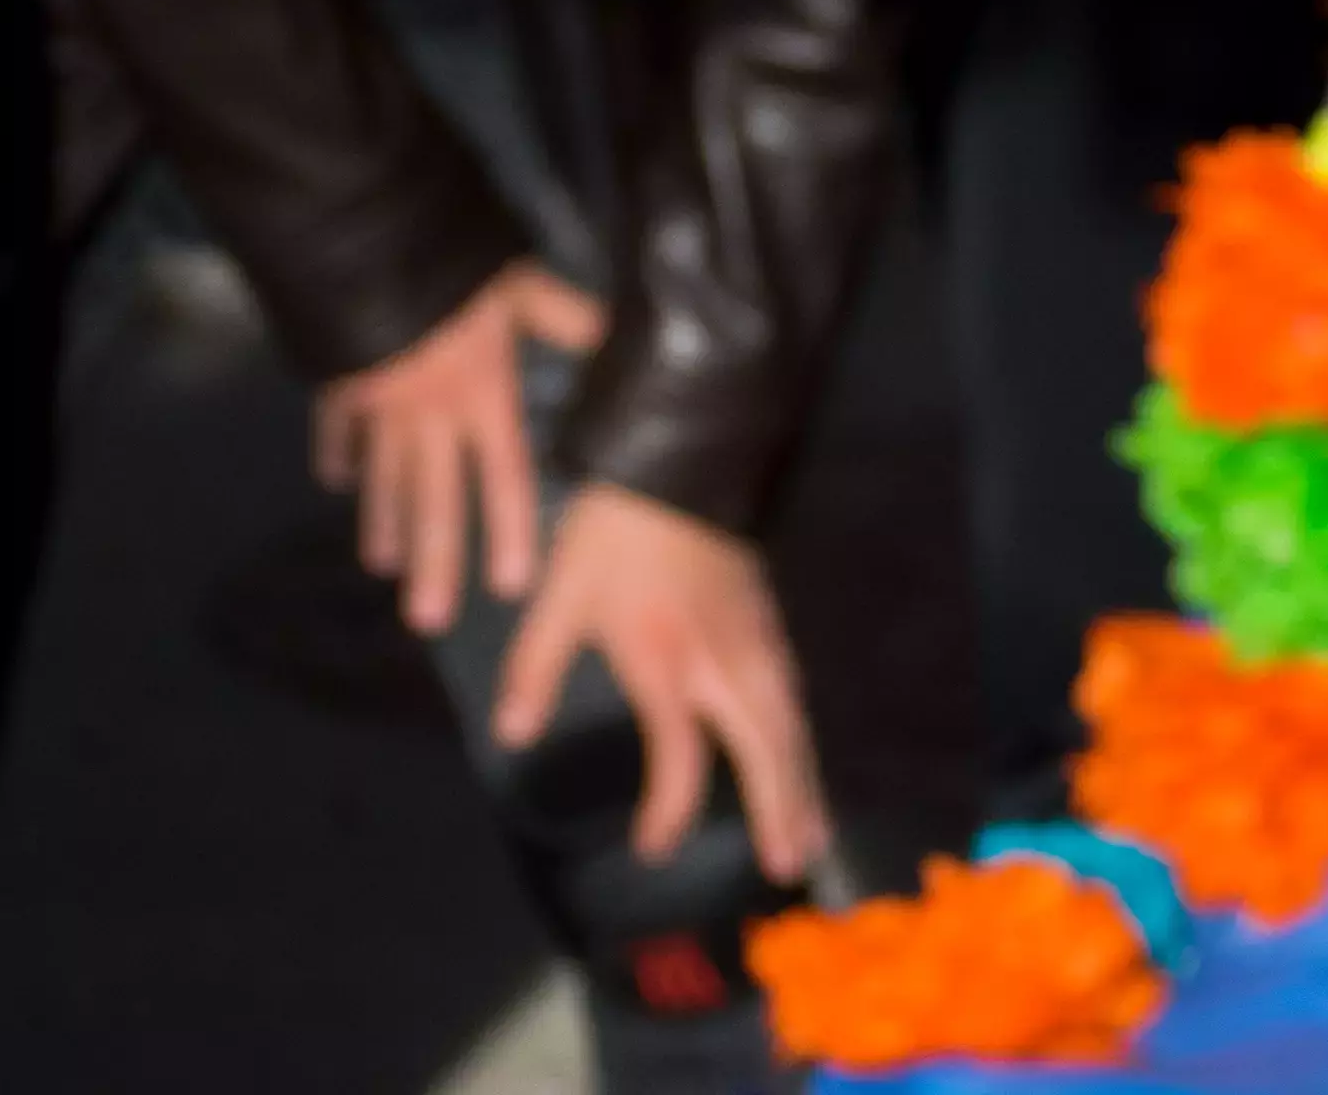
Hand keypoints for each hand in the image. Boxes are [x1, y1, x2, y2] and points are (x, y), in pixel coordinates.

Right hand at [311, 260, 601, 634]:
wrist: (366, 254)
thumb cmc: (456, 270)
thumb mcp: (521, 287)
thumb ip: (565, 317)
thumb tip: (616, 333)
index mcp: (482, 397)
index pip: (504, 475)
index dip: (509, 531)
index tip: (511, 586)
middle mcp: (430, 416)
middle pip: (434, 500)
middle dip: (435, 562)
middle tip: (430, 620)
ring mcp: (378, 407)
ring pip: (383, 478)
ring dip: (385, 523)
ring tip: (385, 567)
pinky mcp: (339, 385)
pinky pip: (338, 428)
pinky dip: (337, 454)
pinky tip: (335, 482)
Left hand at [496, 479, 826, 880]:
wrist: (679, 462)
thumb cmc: (613, 533)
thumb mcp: (559, 597)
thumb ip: (536, 667)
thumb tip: (515, 733)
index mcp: (668, 661)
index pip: (681, 754)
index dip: (669, 807)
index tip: (653, 848)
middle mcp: (722, 662)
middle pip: (765, 747)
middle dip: (780, 807)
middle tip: (790, 865)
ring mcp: (754, 643)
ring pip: (789, 723)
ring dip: (802, 780)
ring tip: (812, 832)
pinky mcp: (767, 626)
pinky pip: (792, 697)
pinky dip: (799, 739)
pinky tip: (800, 758)